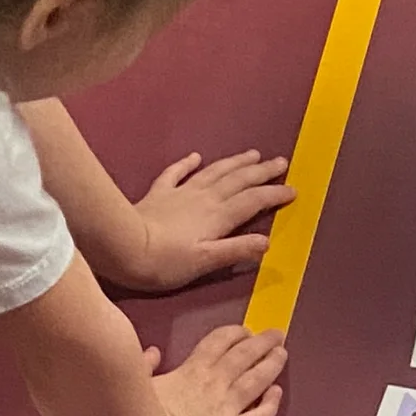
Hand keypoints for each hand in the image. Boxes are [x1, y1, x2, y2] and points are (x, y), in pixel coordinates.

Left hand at [113, 150, 292, 291]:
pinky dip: (187, 163)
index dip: (274, 195)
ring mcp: (181, 193)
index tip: (292, 190)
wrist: (123, 247)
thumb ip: (236, 250)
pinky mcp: (159, 193)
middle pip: (238, 180)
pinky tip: (196, 156)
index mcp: (218, 216)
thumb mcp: (205, 262)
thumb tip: (267, 241)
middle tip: (281, 161)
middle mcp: (204, 198)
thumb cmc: (165, 262)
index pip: (253, 201)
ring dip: (235, 162)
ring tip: (252, 153)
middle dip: (262, 171)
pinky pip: (176, 173)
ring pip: (214, 172)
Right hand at [146, 323, 287, 415]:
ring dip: (272, 364)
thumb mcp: (138, 383)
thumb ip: (145, 366)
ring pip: (256, 380)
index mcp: (191, 369)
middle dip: (262, 342)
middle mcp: (214, 384)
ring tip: (283, 353)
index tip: (244, 331)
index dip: (235, 334)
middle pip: (244, 355)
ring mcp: (226, 408)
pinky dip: (271, 403)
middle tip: (277, 334)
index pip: (219, 342)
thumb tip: (152, 352)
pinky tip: (277, 393)